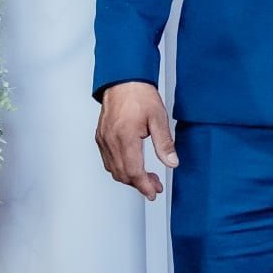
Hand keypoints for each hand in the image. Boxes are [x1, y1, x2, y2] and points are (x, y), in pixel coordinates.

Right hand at [96, 81, 177, 200]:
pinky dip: (120, 168)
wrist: (123, 81)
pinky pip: (108, 161)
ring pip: (113, 169)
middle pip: (122, 174)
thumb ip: (165, 143)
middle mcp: (110, 141)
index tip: (154, 192)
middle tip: (155, 186)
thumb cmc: (140, 95)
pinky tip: (132, 166)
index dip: (144, 185)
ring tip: (147, 178)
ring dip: (129, 178)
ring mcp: (103, 140)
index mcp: (125, 137)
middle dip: (139, 184)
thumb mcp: (159, 118)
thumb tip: (172, 162)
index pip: (134, 171)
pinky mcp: (101, 137)